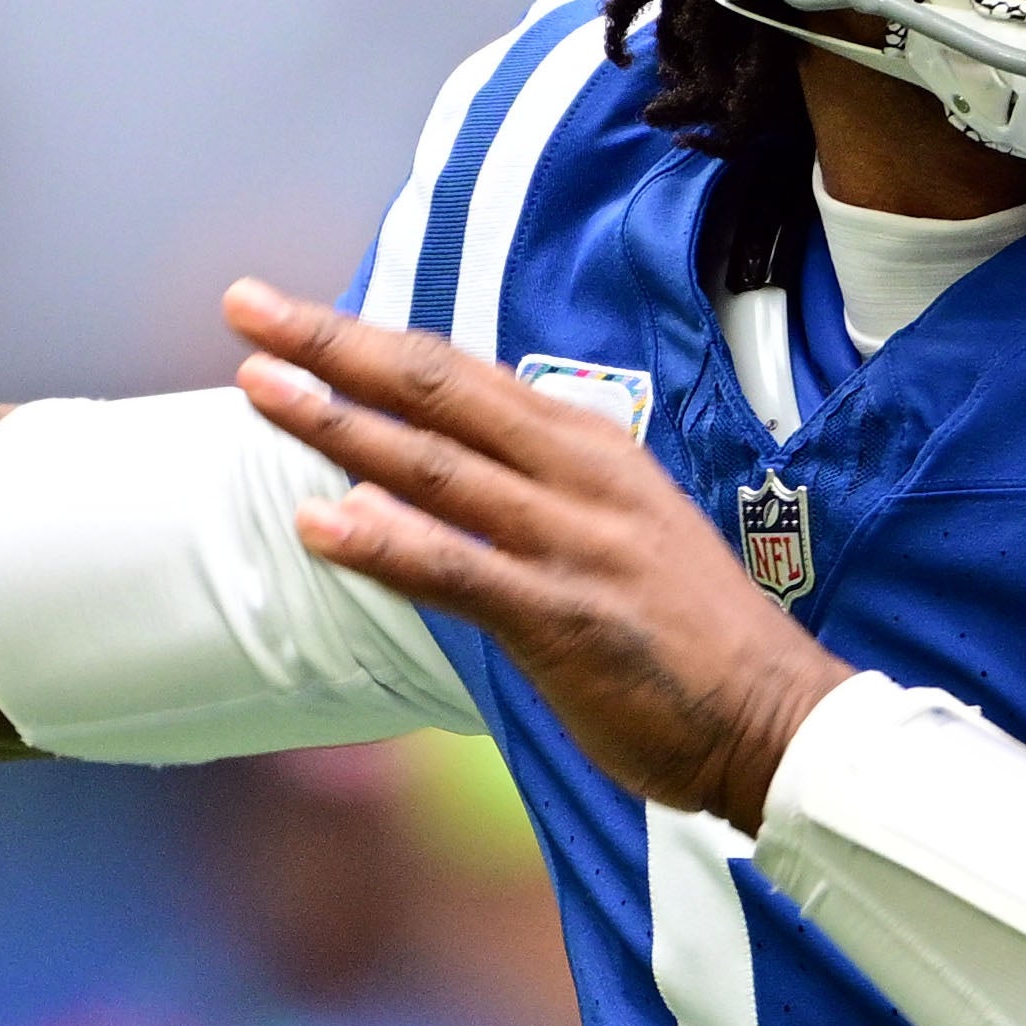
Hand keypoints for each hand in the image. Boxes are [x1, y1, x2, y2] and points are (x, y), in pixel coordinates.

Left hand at [223, 278, 844, 833]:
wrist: (778, 717)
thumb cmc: (690, 637)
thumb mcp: (619, 532)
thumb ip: (534, 496)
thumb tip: (426, 479)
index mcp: (588, 448)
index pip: (461, 375)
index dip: (369, 340)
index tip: (288, 316)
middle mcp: (578, 477)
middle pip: (437, 391)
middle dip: (333, 347)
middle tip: (247, 308)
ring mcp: (571, 545)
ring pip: (435, 467)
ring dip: (338, 425)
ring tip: (257, 390)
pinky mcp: (563, 619)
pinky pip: (459, 571)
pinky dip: (386, 542)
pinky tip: (318, 522)